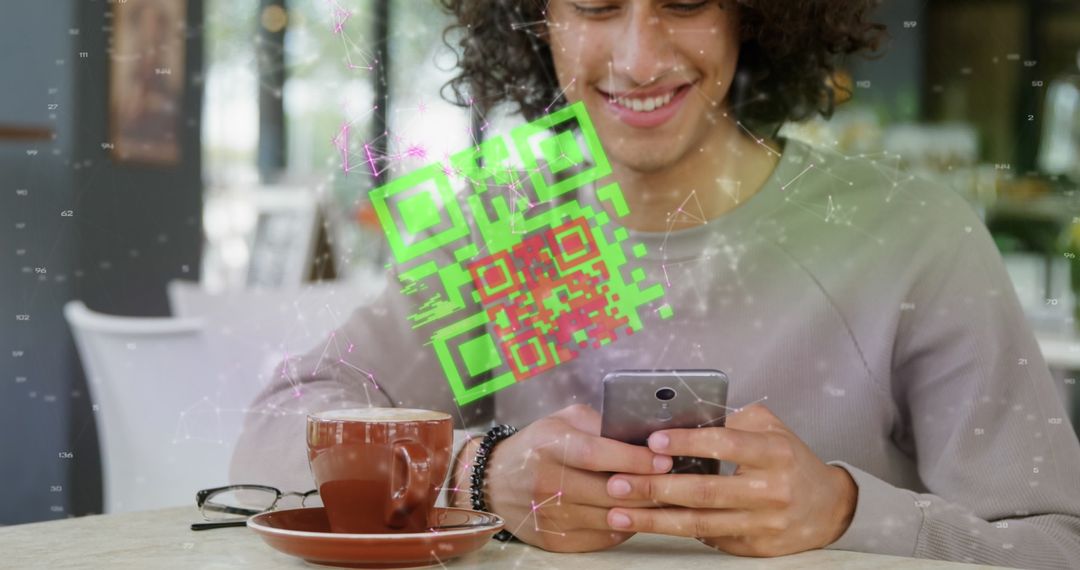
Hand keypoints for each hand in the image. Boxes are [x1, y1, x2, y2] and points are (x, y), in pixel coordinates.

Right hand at [451, 404, 672, 552]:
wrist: (494, 483)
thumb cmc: (537, 446)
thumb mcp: (562, 421)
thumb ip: (599, 423)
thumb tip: (641, 434)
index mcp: (551, 446)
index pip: (599, 454)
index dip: (635, 458)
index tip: (665, 458)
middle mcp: (549, 482)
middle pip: (611, 491)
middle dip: (649, 486)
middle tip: (675, 479)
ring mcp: (552, 516)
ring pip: (612, 518)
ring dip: (642, 510)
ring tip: (662, 497)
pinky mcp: (557, 540)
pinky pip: (604, 538)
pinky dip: (625, 527)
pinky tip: (634, 513)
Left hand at [603, 404, 857, 556]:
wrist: (828, 509)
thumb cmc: (789, 460)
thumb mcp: (770, 429)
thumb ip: (731, 421)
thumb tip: (681, 419)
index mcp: (774, 453)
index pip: (726, 444)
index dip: (687, 443)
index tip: (653, 441)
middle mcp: (770, 491)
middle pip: (705, 492)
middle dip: (655, 487)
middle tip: (617, 483)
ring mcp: (762, 524)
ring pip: (700, 523)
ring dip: (654, 519)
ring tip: (618, 512)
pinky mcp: (753, 548)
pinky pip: (707, 537)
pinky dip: (674, 531)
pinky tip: (646, 524)